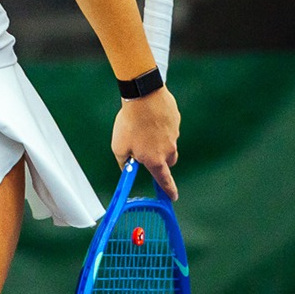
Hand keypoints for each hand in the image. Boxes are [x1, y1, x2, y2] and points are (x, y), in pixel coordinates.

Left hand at [111, 86, 180, 200]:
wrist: (144, 96)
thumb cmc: (130, 122)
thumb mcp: (119, 147)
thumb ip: (124, 162)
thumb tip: (126, 167)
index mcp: (155, 160)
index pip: (164, 180)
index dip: (168, 190)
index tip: (172, 197)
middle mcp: (168, 150)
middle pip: (168, 161)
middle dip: (159, 160)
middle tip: (145, 151)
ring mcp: (174, 134)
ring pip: (168, 143)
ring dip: (158, 140)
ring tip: (142, 128)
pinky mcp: (175, 120)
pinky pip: (168, 127)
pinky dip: (160, 125)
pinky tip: (149, 117)